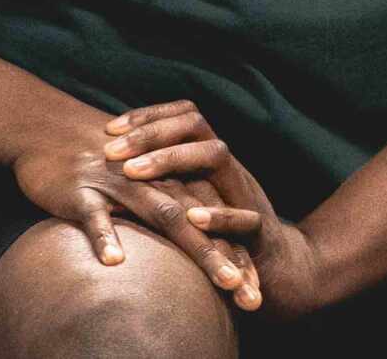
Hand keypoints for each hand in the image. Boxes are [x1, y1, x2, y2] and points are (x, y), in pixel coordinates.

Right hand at [10, 122, 261, 308]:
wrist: (51, 126)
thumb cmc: (99, 158)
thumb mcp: (142, 179)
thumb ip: (168, 203)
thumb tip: (194, 238)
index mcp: (170, 180)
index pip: (211, 218)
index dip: (233, 252)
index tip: (253, 293)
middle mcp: (155, 181)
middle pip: (199, 219)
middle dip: (226, 256)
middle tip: (248, 292)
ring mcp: (121, 185)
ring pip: (164, 214)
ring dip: (196, 245)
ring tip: (221, 280)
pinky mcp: (82, 191)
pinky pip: (96, 215)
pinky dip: (106, 236)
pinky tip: (115, 261)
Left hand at [103, 100, 328, 322]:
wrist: (280, 271)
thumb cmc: (224, 237)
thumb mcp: (194, 204)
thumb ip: (163, 189)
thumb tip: (106, 180)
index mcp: (212, 162)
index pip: (183, 117)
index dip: (148, 116)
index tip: (108, 128)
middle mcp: (228, 169)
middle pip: (195, 126)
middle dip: (151, 133)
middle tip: (111, 150)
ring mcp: (245, 195)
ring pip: (217, 157)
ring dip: (173, 159)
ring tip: (134, 171)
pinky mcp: (261, 233)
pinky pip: (245, 216)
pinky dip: (220, 216)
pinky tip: (193, 218)